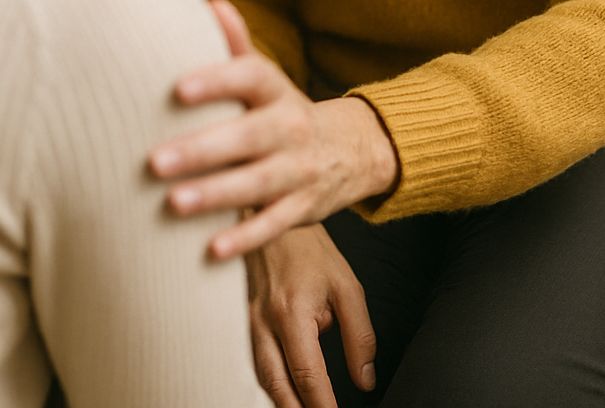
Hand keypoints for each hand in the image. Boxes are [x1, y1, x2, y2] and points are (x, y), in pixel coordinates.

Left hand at [148, 0, 398, 257]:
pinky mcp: (301, 209)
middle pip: (248, 136)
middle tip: (154, 160)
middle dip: (202, 150)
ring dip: (215, 194)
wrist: (349, 151)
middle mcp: (290, 128)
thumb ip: (238, 46)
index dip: (217, 80)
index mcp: (277, 92)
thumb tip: (212, 2)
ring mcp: (298, 171)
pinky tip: (211, 250)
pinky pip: (273, 225)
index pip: (251, 78)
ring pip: (258, 184)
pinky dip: (245, 238)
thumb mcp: (268, 79)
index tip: (178, 88)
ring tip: (172, 203)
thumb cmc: (282, 111)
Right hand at [248, 225, 376, 407]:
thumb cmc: (311, 251)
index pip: (308, 375)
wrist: (272, 216)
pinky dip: (265, 383)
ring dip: (280, 402)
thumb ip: (360, 336)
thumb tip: (364, 379)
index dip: (322, 405)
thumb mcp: (347, 287)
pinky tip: (279, 392)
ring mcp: (247, 321)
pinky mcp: (240, 320)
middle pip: (277, 386)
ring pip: (260, 377)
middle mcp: (264, 322)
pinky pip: (250, 361)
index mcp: (292, 313)